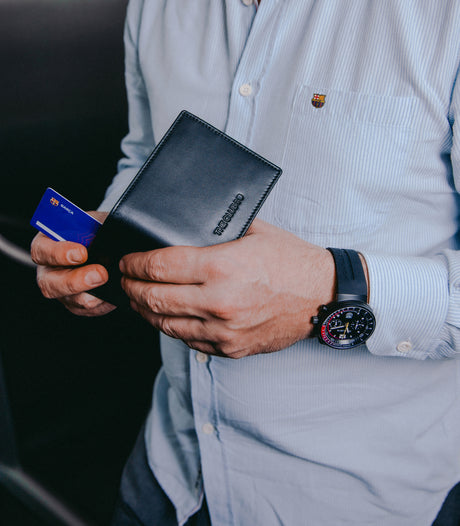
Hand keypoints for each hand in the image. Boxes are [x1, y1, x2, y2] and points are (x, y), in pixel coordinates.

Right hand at [30, 211, 115, 315]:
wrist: (109, 243)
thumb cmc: (98, 229)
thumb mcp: (96, 221)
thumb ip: (96, 225)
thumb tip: (108, 232)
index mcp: (48, 243)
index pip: (41, 250)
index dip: (58, 253)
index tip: (82, 253)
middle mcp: (49, 268)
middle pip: (49, 283)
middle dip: (75, 281)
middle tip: (100, 274)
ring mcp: (60, 288)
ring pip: (68, 299)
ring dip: (90, 295)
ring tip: (109, 285)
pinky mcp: (74, 302)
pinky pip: (84, 309)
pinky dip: (99, 304)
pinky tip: (111, 296)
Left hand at [120, 219, 334, 357]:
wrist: (322, 295)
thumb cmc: (290, 260)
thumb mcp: (252, 232)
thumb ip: (215, 232)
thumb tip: (181, 230)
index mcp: (221, 267)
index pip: (159, 267)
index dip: (134, 264)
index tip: (126, 261)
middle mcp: (218, 302)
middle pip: (154, 298)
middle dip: (131, 288)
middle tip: (124, 280)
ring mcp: (224, 330)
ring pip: (166, 325)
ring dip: (146, 311)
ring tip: (139, 299)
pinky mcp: (231, 348)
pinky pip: (189, 341)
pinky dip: (172, 328)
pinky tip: (168, 316)